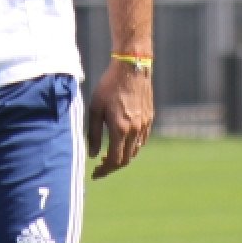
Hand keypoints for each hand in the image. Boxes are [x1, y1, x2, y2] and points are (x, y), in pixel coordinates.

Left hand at [86, 57, 153, 178]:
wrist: (131, 68)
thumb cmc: (109, 86)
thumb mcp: (95, 108)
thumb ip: (92, 133)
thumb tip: (91, 154)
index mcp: (120, 129)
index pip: (114, 160)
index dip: (104, 170)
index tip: (95, 174)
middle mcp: (135, 130)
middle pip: (126, 159)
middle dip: (112, 166)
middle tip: (100, 166)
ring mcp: (144, 125)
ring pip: (135, 151)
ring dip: (122, 156)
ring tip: (108, 154)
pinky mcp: (149, 118)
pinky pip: (141, 140)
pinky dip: (131, 146)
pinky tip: (122, 141)